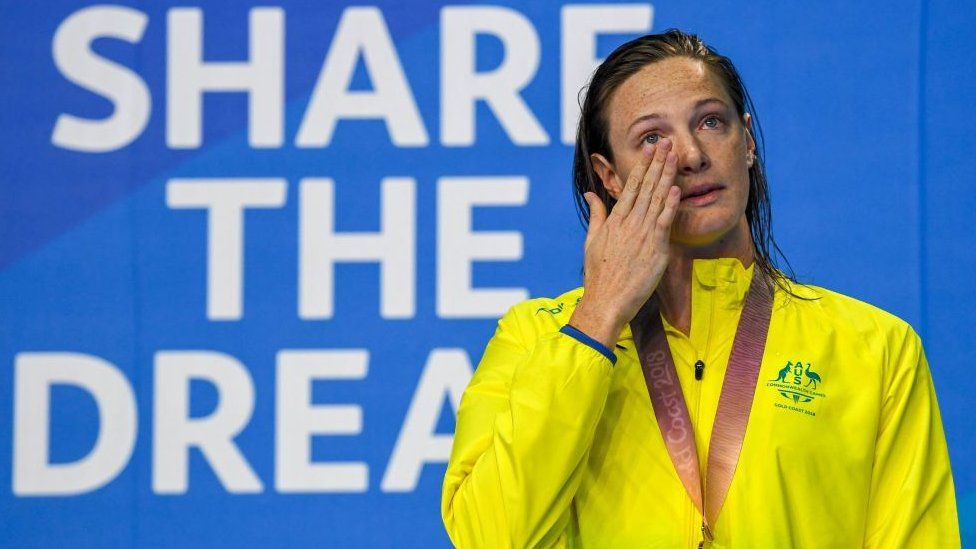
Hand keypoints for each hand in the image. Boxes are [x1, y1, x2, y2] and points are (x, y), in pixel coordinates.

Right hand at [568, 139, 680, 348]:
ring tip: (674, 157)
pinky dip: (670, 205)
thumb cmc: (599, 274)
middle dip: (657, 163)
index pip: (630, 187)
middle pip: (645, 187)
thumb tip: (590, 195)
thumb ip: (596, 215)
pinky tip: (675, 188)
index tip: (650, 150)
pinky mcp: (655, 249)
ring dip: (666, 176)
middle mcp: (629, 224)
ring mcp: (642, 235)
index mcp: (614, 221)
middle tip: (666, 143)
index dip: (642, 166)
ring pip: (657, 200)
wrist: (606, 301)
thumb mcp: (592, 241)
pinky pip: (664, 222)